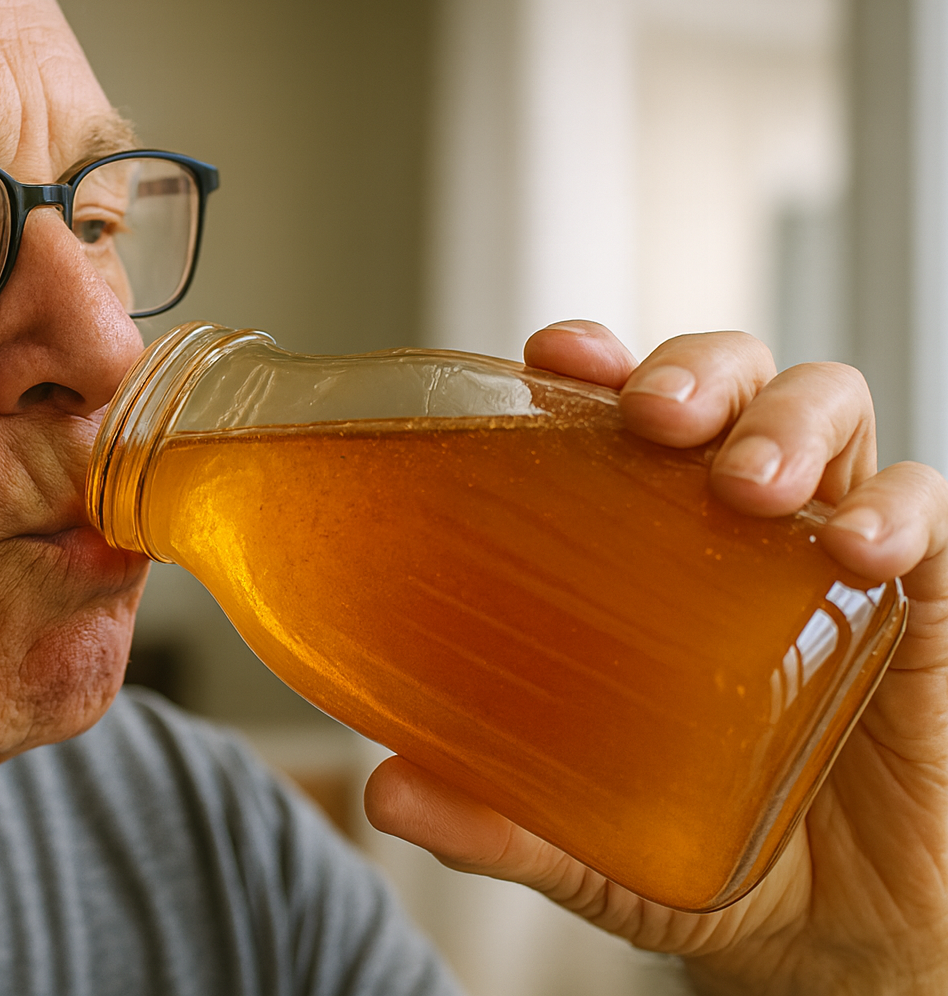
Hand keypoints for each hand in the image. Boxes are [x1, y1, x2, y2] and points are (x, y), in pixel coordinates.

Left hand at [363, 322, 947, 994]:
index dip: (591, 364)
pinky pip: (927, 513)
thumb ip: (501, 820)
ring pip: (826, 410)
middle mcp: (732, 523)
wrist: (829, 927)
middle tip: (655, 415)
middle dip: (693, 370)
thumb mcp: (588, 841)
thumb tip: (389, 794)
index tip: (557, 356)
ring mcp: (823, 550)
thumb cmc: (702, 848)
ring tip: (747, 484)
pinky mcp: (921, 600)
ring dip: (785, 422)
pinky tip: (858, 550)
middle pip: (725, 380)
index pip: (616, 412)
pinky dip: (898, 510)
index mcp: (642, 543)